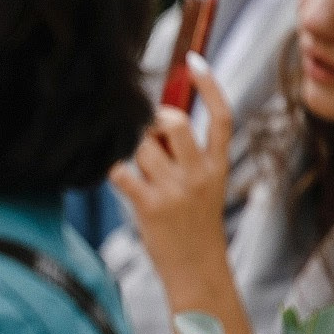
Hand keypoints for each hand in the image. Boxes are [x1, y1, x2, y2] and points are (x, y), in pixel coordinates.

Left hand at [107, 55, 234, 294]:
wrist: (198, 272)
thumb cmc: (195, 227)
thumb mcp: (206, 188)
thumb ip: (189, 156)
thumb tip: (158, 120)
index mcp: (218, 166)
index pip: (221, 116)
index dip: (208, 85)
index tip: (193, 61)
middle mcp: (200, 174)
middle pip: (173, 122)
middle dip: (152, 120)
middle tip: (146, 136)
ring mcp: (176, 190)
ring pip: (142, 146)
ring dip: (131, 151)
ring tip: (136, 171)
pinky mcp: (151, 206)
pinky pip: (120, 171)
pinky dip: (112, 169)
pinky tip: (116, 178)